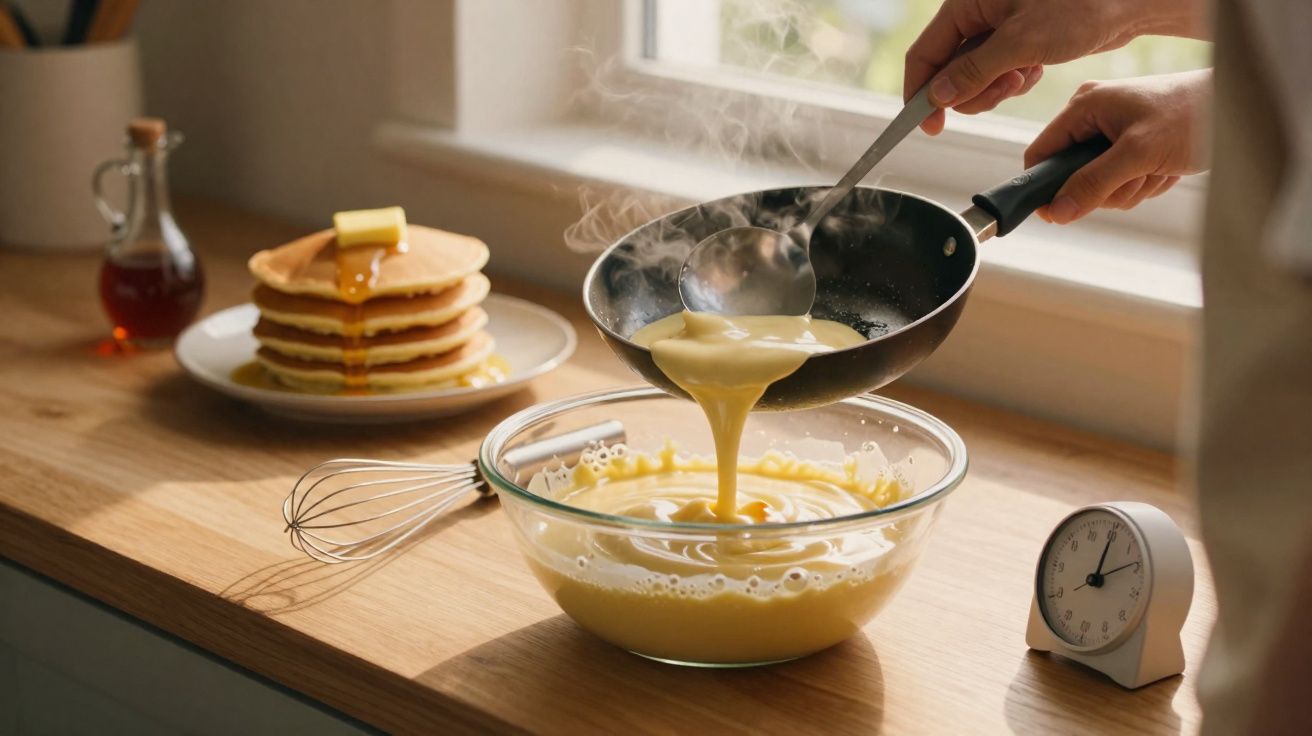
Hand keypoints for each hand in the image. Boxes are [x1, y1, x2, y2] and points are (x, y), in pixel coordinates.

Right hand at [904, 0, 1206, 133]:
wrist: (1127, 1)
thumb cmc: (1079, 5)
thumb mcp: (1021, 43)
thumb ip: (974, 72)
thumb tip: (938, 97)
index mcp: (966, 4)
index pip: (924, 55)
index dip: (920, 93)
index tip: (929, 126)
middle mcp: (976, 15)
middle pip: (948, 71)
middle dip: (972, 91)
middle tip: (1003, 90)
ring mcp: (997, 29)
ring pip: (974, 78)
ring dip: (995, 89)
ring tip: (1024, 77)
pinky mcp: (1018, 41)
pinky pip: (998, 75)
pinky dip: (1015, 82)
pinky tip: (1037, 70)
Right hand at [1026, 70, 1210, 223]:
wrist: (1237, 108)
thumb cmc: (1191, 115)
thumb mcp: (1138, 153)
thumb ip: (1094, 183)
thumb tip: (1056, 212)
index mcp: (1084, 106)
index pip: (1041, 154)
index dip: (1044, 187)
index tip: (1057, 215)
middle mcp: (1093, 118)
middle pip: (1072, 177)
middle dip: (1107, 188)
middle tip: (1137, 176)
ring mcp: (1113, 134)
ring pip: (1100, 186)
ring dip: (1131, 188)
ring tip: (1158, 168)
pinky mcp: (1132, 148)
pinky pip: (1122, 183)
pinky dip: (1145, 184)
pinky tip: (1165, 169)